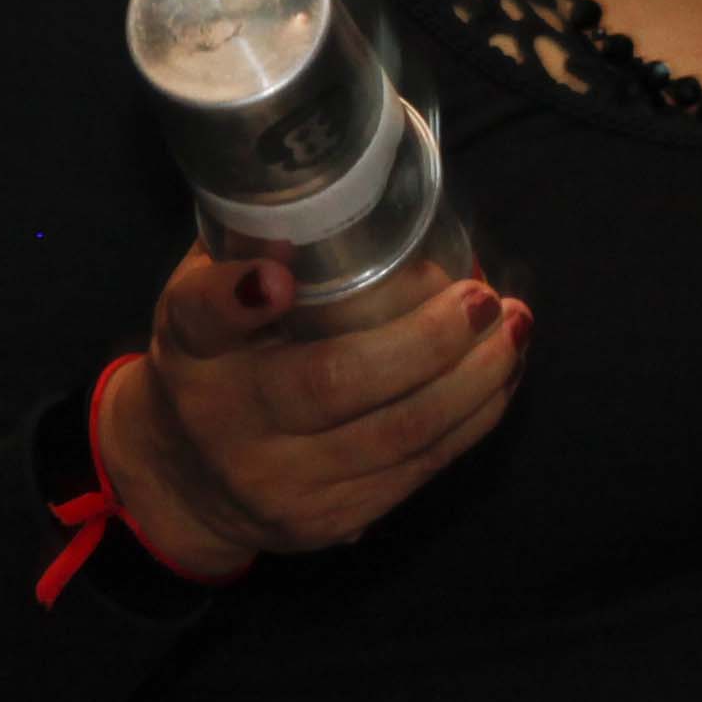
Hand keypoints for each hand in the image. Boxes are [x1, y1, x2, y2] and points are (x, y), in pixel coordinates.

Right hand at [111, 250, 532, 581]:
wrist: (187, 479)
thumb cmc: (223, 357)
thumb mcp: (211, 295)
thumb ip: (259, 244)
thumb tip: (350, 181)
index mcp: (190, 345)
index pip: (203, 316)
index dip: (239, 297)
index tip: (278, 277)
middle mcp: (222, 417)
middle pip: (331, 381)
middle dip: (425, 338)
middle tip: (481, 298)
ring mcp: (275, 479)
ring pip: (397, 432)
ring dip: (474, 378)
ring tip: (514, 327)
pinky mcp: (326, 519)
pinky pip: (418, 468)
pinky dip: (473, 416)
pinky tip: (501, 374)